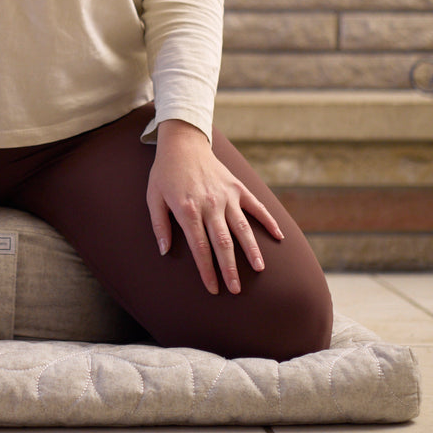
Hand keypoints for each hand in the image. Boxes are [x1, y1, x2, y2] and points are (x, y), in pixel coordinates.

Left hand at [146, 119, 283, 295]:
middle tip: (236, 289)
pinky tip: (278, 237)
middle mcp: (210, 204)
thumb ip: (160, 225)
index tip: (213, 289)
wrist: (183, 144)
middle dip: (230, 268)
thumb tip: (165, 251)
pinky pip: (256, 206)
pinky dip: (268, 221)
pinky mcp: (238, 187)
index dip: (207, 271)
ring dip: (251, 250)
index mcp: (188, 210)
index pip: (200, 248)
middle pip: (223, 242)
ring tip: (259, 269)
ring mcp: (227, 196)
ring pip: (242, 227)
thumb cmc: (165, 174)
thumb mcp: (153, 198)